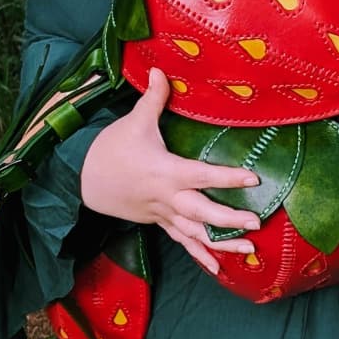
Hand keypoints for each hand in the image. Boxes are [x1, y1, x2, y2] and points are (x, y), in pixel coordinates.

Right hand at [81, 67, 262, 273]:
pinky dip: (200, 255)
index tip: (253, 179)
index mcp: (165, 171)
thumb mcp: (134, 121)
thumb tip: (162, 69)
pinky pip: (182, 242)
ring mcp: (162, 213)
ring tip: (249, 252)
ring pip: (195, 233)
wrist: (80, 179)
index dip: (227, 178)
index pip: (202, 176)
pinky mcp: (158, 222)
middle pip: (201, 212)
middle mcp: (166, 197)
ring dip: (222, 244)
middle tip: (257, 223)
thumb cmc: (111, 148)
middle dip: (229, 220)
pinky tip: (219, 269)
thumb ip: (154, 98)